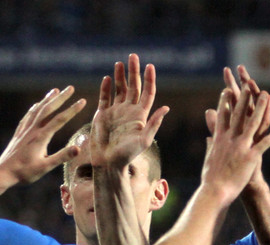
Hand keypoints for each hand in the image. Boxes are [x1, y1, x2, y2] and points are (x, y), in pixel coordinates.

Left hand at [0, 87, 86, 185]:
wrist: (3, 173)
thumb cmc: (25, 173)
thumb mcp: (45, 167)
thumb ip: (61, 157)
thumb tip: (78, 149)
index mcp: (41, 137)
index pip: (60, 119)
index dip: (73, 109)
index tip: (83, 101)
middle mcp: (32, 130)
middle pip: (48, 109)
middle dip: (61, 98)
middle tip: (70, 88)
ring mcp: (24, 130)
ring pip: (37, 110)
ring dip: (47, 99)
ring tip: (55, 90)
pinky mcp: (19, 133)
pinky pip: (27, 116)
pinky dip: (34, 108)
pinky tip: (36, 105)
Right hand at [91, 54, 168, 169]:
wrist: (108, 163)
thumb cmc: (128, 155)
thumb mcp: (144, 140)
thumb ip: (154, 124)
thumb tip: (166, 108)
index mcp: (140, 115)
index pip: (147, 93)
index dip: (149, 79)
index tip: (150, 66)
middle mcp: (129, 111)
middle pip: (133, 87)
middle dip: (133, 71)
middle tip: (133, 56)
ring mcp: (115, 112)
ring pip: (119, 90)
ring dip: (120, 76)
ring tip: (120, 63)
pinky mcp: (103, 115)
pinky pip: (105, 98)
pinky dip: (106, 88)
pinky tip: (108, 78)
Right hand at [204, 66, 269, 192]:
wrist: (215, 192)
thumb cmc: (211, 179)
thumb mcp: (209, 158)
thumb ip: (211, 144)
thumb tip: (209, 137)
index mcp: (219, 139)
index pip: (222, 117)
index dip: (225, 103)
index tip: (227, 90)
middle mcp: (230, 140)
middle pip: (238, 115)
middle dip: (244, 99)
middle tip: (248, 84)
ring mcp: (241, 147)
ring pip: (253, 123)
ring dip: (261, 108)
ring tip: (266, 95)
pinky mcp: (251, 157)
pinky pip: (265, 143)